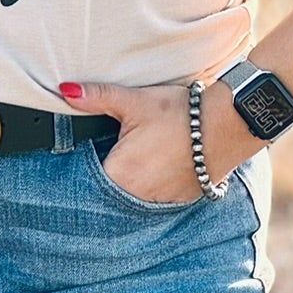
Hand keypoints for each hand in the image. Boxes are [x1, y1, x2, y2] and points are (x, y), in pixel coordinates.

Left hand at [59, 78, 260, 203]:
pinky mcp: (181, 199)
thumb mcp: (134, 102)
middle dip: (107, 176)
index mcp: (120, 176)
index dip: (85, 171)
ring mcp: (162, 201)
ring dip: (131, 183)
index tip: (86, 159)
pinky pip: (157, 198)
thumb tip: (65, 91)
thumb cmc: (180, 114)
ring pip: (134, 197)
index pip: (88, 183)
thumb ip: (97, 98)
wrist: (227, 124)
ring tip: (137, 161)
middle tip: (115, 155)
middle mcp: (139, 196)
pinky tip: (155, 168)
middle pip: (110, 191)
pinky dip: (152, 186)